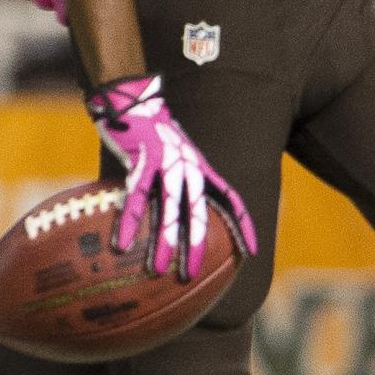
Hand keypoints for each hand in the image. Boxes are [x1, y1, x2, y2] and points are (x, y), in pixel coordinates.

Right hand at [85, 75, 257, 280]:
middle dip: (195, 245)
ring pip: (168, 209)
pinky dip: (128, 222)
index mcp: (199, 167)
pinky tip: (121, 242)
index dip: (242, 224)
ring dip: (163, 240)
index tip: (252, 251)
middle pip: (198, 212)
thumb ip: (179, 178)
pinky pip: (135, 197)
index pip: (230, 198)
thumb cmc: (151, 131)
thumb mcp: (175, 154)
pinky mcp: (143, 161)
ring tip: (158, 268)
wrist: (133, 99)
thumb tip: (176, 209)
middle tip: (190, 275)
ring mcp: (167, 163)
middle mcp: (188, 167)